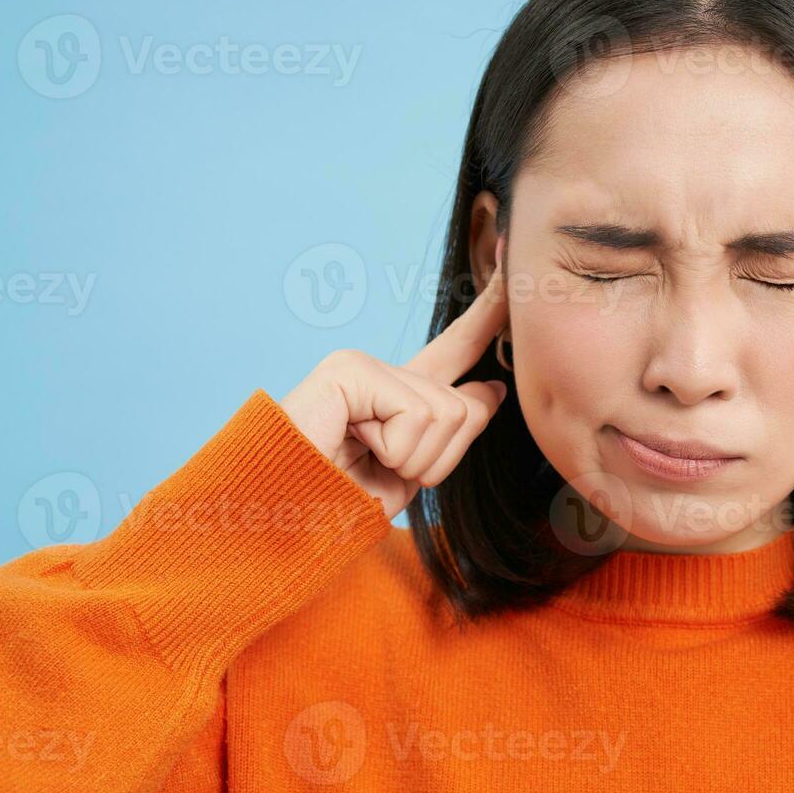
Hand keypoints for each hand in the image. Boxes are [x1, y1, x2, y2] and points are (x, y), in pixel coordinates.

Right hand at [279, 269, 510, 519]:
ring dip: (414, 462)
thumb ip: (453, 426)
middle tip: (384, 472)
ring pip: (447, 415)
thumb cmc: (339, 505)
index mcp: (398, 396)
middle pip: (467, 408)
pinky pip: (417, 415)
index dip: (488, 314)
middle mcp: (383, 372)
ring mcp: (362, 365)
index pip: (456, 348)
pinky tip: (353, 448)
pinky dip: (396, 452)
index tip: (509, 267)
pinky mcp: (349, 370)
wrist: (284, 525)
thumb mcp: (414, 471)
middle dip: (438, 460)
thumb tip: (491, 388)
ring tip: (365, 463)